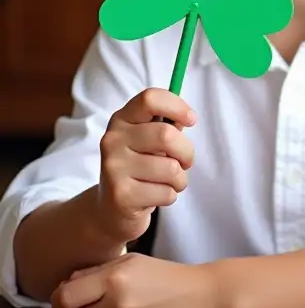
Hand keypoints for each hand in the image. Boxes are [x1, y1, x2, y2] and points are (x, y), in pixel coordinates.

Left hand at [50, 253, 223, 307]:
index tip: (65, 307)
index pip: (65, 297)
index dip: (59, 304)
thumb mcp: (134, 262)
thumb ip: (97, 272)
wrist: (208, 297)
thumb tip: (65, 286)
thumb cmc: (170, 276)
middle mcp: (118, 303)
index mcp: (115, 277)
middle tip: (110, 304)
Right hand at [96, 88, 195, 246]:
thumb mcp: (150, 142)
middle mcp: (112, 140)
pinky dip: (170, 196)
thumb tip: (186, 117)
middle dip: (187, 152)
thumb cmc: (141, 167)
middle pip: (167, 135)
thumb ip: (168, 126)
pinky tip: (154, 196)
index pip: (150, 99)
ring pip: (171, 168)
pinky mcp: (121, 195)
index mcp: (122, 120)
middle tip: (184, 162)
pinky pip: (167, 192)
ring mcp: (114, 168)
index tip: (191, 120)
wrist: (111, 208)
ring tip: (166, 182)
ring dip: (180, 179)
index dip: (177, 106)